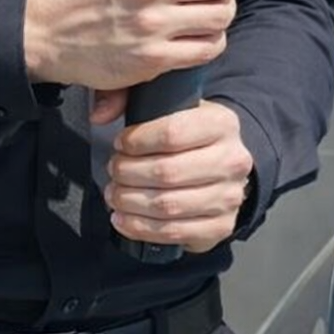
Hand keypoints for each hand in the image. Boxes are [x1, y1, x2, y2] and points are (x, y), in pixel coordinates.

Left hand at [99, 99, 252, 253]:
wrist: (223, 166)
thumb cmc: (190, 136)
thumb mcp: (176, 107)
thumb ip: (136, 101)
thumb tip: (100, 114)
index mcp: (222, 124)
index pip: (172, 133)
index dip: (137, 141)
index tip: (119, 144)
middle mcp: (233, 161)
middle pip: (167, 172)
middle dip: (129, 173)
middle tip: (114, 171)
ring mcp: (230, 197)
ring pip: (167, 205)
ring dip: (130, 202)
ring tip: (114, 194)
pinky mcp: (222, 226)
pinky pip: (174, 232)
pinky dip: (140, 227)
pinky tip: (122, 218)